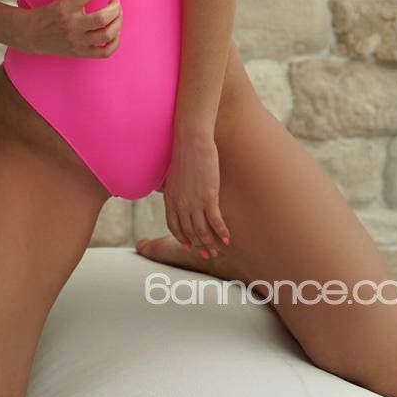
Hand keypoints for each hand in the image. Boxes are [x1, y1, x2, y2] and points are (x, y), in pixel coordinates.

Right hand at [16, 0, 122, 57]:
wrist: (31, 35)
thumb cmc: (49, 14)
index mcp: (66, 8)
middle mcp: (72, 25)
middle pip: (103, 18)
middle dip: (115, 8)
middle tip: (115, 2)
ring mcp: (77, 41)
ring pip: (107, 35)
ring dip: (118, 23)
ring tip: (117, 16)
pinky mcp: (80, 53)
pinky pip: (105, 52)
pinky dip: (115, 43)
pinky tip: (115, 33)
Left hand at [162, 131, 230, 258]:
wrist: (191, 141)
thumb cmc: (184, 153)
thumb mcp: (172, 174)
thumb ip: (172, 187)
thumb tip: (170, 191)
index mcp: (170, 199)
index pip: (175, 226)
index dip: (183, 238)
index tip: (190, 246)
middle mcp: (180, 204)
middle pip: (190, 232)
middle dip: (199, 246)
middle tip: (208, 255)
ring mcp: (194, 202)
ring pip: (202, 230)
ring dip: (211, 243)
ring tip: (218, 251)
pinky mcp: (208, 197)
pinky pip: (215, 221)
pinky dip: (221, 232)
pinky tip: (227, 239)